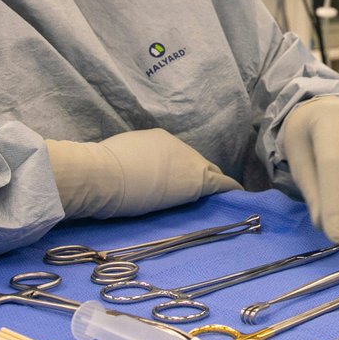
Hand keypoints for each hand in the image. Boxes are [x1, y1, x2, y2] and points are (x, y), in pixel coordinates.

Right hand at [45, 129, 239, 219]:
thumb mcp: (117, 160)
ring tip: (218, 200)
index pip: (176, 157)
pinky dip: (229, 189)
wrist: (103, 173)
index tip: (175, 182)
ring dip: (212, 185)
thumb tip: (127, 176)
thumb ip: (130, 165)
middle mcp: (177, 146)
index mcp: (157, 140)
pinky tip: (238, 197)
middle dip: (200, 176)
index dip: (179, 170)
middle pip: (196, 163)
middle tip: (199, 194)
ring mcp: (188, 161)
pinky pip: (220, 184)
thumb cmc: (100, 170)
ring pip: (208, 174)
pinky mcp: (196, 181)